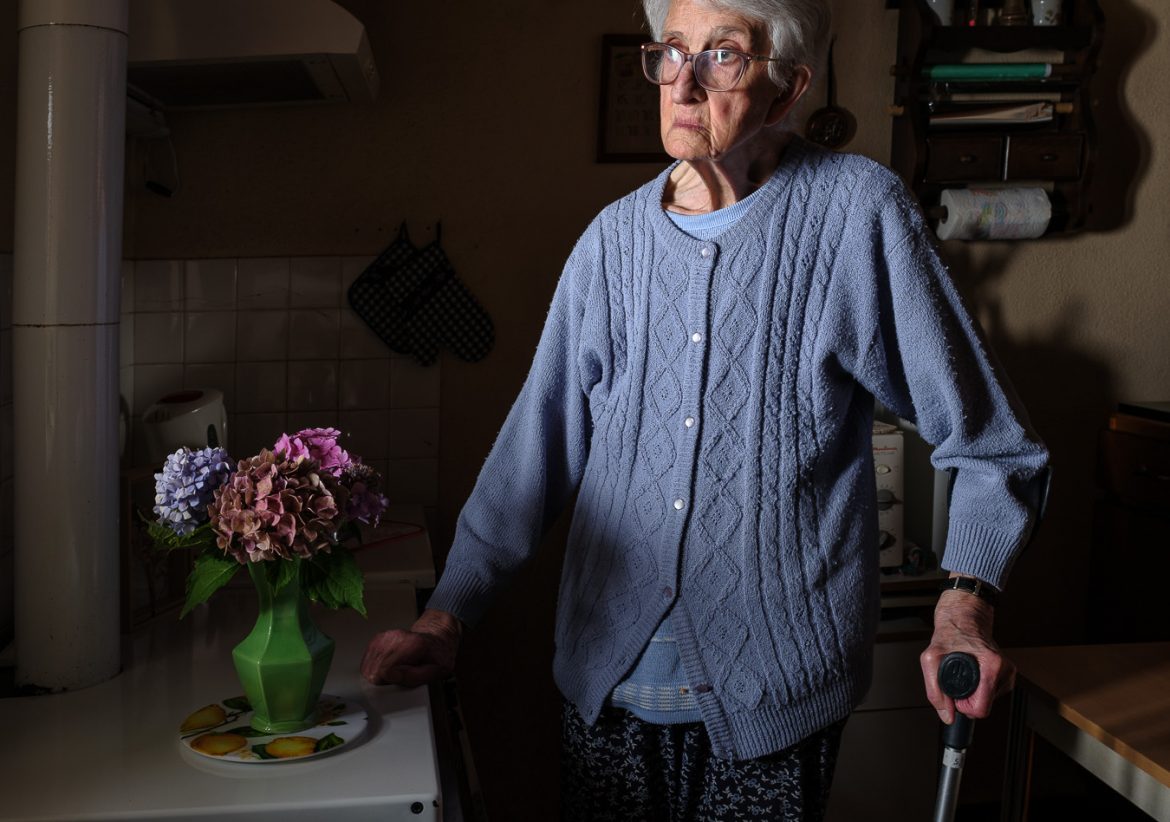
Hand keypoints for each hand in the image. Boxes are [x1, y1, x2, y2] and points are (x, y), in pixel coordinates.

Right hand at [361, 608, 461, 686]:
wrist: (435, 639)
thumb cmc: (437, 655)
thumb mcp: (437, 670)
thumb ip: (415, 677)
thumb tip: (393, 677)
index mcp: (413, 644)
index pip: (385, 670)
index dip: (391, 681)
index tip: (400, 681)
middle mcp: (396, 637)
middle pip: (374, 670)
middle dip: (384, 680)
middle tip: (399, 677)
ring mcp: (385, 636)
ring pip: (367, 667)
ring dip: (378, 675)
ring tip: (395, 672)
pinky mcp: (377, 639)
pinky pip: (366, 662)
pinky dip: (374, 668)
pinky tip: (388, 667)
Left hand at [920, 588, 1014, 724]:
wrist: (964, 617)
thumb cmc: (950, 633)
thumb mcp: (930, 658)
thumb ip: (935, 691)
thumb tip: (946, 715)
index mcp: (991, 665)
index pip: (982, 709)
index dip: (964, 707)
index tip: (955, 696)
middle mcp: (1004, 669)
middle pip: (985, 706)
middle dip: (968, 700)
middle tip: (957, 680)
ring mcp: (1008, 672)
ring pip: (989, 701)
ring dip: (974, 693)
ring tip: (964, 673)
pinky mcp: (1007, 673)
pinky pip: (992, 693)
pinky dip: (980, 688)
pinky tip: (973, 673)